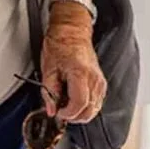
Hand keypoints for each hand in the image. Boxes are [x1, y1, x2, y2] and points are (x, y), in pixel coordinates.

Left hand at [41, 5, 106, 123]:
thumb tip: (51, 109)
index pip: (79, 104)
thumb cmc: (60, 45)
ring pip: (95, 109)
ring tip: (66, 104)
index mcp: (80, 74)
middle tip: (60, 110)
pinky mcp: (101, 83)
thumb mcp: (48, 68)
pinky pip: (97, 102)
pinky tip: (74, 100)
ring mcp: (100, 82)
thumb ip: (49, 92)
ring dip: (80, 112)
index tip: (57, 112)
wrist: (71, 32)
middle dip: (73, 116)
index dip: (67, 113)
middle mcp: (94, 80)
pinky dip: (86, 106)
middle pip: (89, 111)